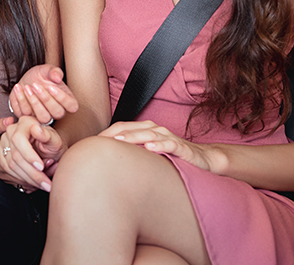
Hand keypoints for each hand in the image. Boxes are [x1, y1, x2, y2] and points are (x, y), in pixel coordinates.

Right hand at [0, 116, 66, 191]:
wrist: (49, 149)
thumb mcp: (55, 140)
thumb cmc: (54, 143)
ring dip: (29, 179)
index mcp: (24, 123)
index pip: (18, 139)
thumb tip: (36, 130)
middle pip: (15, 156)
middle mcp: (11, 131)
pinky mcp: (1, 155)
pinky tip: (34, 183)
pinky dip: (22, 180)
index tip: (41, 167)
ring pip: (11, 166)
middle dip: (32, 173)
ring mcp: (4, 143)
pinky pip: (9, 170)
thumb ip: (48, 135)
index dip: (28, 155)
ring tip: (44, 185)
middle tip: (47, 184)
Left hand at [9, 64, 77, 123]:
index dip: (63, 98)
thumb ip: (54, 72)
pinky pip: (26, 114)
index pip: (72, 106)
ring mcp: (43, 116)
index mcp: (66, 100)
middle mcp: (56, 111)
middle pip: (57, 113)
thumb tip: (57, 77)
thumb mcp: (47, 70)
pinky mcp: (29, 118)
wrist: (25, 81)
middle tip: (35, 85)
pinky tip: (18, 88)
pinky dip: (21, 100)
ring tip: (27, 88)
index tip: (51, 87)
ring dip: (34, 103)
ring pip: (43, 118)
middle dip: (46, 99)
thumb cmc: (40, 76)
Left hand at [100, 120, 224, 173]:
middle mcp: (155, 130)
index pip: (121, 129)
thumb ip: (131, 156)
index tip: (90, 145)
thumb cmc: (172, 158)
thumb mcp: (147, 157)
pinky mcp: (182, 147)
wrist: (203, 159)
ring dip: (133, 137)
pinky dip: (159, 145)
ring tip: (119, 142)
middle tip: (98, 142)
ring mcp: (168, 137)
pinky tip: (149, 148)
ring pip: (148, 134)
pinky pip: (170, 144)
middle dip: (114, 135)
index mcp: (145, 131)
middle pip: (131, 129)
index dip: (106, 135)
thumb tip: (106, 164)